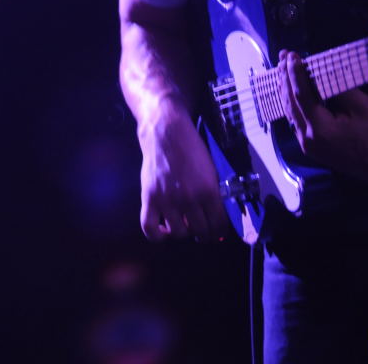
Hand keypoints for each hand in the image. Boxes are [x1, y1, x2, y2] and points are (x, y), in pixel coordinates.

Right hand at [139, 102, 228, 242]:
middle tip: (200, 227)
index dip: (218, 233)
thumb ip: (213, 196)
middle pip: (200, 232)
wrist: (166, 132)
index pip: (218, 226)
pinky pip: (150, 228)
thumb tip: (216, 221)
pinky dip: (157, 236)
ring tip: (182, 222)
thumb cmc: (191, 148)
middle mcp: (189, 199)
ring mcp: (167, 200)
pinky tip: (163, 230)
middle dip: (202, 233)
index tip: (216, 233)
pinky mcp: (149, 197)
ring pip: (178, 233)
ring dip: (182, 231)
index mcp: (208, 191)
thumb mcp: (210, 171)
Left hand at [279, 49, 367, 181]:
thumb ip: (337, 89)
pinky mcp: (308, 146)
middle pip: (290, 103)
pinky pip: (294, 119)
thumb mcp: (361, 106)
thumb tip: (318, 71)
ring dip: (285, 88)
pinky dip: (291, 101)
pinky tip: (289, 88)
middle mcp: (308, 139)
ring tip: (283, 66)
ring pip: (289, 111)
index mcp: (321, 130)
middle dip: (286, 77)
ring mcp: (306, 145)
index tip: (291, 54)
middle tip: (283, 55)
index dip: (295, 73)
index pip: (301, 96)